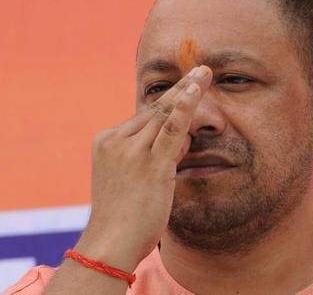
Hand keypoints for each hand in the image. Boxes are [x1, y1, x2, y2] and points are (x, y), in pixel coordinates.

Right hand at [75, 65, 212, 269]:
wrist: (109, 243)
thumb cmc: (121, 217)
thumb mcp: (129, 178)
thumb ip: (149, 154)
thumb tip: (180, 139)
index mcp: (107, 141)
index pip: (144, 118)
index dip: (170, 106)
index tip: (184, 85)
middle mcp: (116, 140)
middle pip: (155, 111)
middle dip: (181, 88)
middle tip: (201, 68)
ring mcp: (132, 151)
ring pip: (165, 117)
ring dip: (189, 94)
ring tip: (205, 73)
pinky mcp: (150, 165)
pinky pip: (170, 131)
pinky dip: (184, 109)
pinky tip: (195, 91)